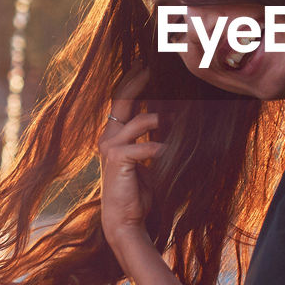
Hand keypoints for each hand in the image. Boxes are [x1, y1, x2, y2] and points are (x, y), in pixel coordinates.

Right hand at [97, 62, 164, 262]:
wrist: (124, 219)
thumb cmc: (137, 190)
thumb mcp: (147, 157)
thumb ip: (151, 137)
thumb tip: (169, 116)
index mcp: (113, 134)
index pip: (121, 99)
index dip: (132, 79)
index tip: (146, 64)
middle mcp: (108, 136)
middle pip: (121, 98)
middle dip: (138, 80)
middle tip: (153, 67)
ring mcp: (110, 147)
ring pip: (137, 120)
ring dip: (159, 118)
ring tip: (175, 118)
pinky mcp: (117, 160)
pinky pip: (143, 146)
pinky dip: (158, 148)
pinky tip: (168, 152)